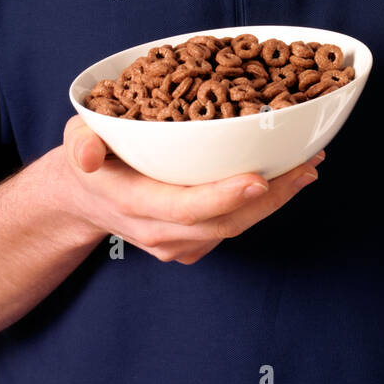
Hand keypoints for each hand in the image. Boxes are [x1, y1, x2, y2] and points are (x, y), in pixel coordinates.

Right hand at [60, 116, 323, 264]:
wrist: (85, 196)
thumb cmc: (90, 156)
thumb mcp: (76, 139)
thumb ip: (80, 143)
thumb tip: (86, 155)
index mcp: (133, 203)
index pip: (184, 208)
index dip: (224, 196)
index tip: (260, 178)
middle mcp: (158, 231)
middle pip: (223, 222)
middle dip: (270, 197)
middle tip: (306, 164)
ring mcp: (177, 243)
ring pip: (235, 228)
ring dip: (276, 200)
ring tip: (308, 166)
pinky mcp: (193, 244)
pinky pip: (234, 227)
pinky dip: (264, 204)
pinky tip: (288, 177)